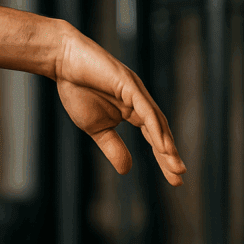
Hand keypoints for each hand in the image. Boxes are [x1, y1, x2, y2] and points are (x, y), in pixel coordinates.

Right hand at [54, 27, 186, 185]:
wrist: (64, 64)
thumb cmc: (78, 91)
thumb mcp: (96, 129)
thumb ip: (113, 147)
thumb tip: (128, 170)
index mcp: (133, 111)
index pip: (153, 137)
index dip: (163, 158)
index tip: (173, 179)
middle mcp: (141, 102)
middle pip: (161, 132)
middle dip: (170, 156)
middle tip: (180, 177)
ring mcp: (136, 92)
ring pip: (157, 122)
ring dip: (166, 144)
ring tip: (174, 165)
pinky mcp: (128, 84)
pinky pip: (145, 109)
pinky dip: (154, 127)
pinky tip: (161, 144)